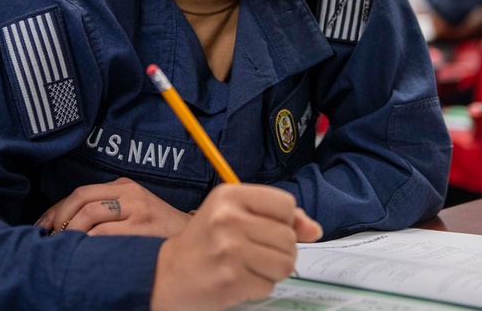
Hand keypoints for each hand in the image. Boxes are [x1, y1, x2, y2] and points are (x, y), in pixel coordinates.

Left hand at [36, 177, 191, 237]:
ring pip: (90, 215)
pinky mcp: (141, 228)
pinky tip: (83, 252)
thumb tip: (64, 225)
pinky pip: (104, 234)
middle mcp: (129, 193)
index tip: (43, 225)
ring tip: (63, 246)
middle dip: (59, 219)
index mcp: (124, 185)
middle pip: (81, 199)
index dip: (57, 209)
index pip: (81, 192)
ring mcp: (136, 209)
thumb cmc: (156, 228)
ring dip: (70, 232)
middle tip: (49, 237)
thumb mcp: (132, 209)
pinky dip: (88, 243)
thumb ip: (106, 210)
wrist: (190, 237)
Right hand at [150, 184, 322, 310]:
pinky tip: (239, 279)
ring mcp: (229, 250)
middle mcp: (228, 219)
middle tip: (256, 252)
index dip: (284, 220)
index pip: (285, 204)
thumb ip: (277, 217)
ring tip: (251, 266)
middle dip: (281, 249)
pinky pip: (269, 286)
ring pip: (285, 263)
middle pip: (288, 237)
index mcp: (230, 195)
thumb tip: (314, 229)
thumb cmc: (207, 241)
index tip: (265, 227)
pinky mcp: (230, 280)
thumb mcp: (236, 215)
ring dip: (273, 270)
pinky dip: (259, 286)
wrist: (167, 273)